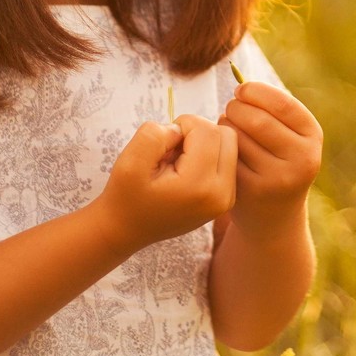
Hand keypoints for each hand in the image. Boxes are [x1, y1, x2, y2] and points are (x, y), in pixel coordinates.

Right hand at [95, 115, 237, 252]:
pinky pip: (228, 159)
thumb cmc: (125, 196)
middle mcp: (222, 194)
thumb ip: (155, 134)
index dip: (182, 126)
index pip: (207, 130)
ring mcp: (227, 199)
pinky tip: (186, 171)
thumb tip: (182, 130)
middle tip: (172, 152)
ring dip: (204, 143)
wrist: (127, 230)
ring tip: (178, 162)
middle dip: (197, 133)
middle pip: (225, 135)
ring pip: (229, 144)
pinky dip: (208, 155)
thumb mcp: (129, 162)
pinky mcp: (227, 198)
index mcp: (199, 186)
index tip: (163, 146)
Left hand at [217, 82, 322, 232]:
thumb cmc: (277, 158)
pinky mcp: (253, 191)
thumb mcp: (288, 134)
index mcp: (313, 136)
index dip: (256, 91)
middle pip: (257, 120)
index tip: (241, 90)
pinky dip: (221, 146)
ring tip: (229, 127)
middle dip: (236, 108)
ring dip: (226, 125)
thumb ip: (272, 107)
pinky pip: (227, 156)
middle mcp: (302, 159)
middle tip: (231, 108)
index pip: (282, 103)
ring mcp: (278, 178)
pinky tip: (224, 148)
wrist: (274, 215)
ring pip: (238, 137)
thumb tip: (237, 75)